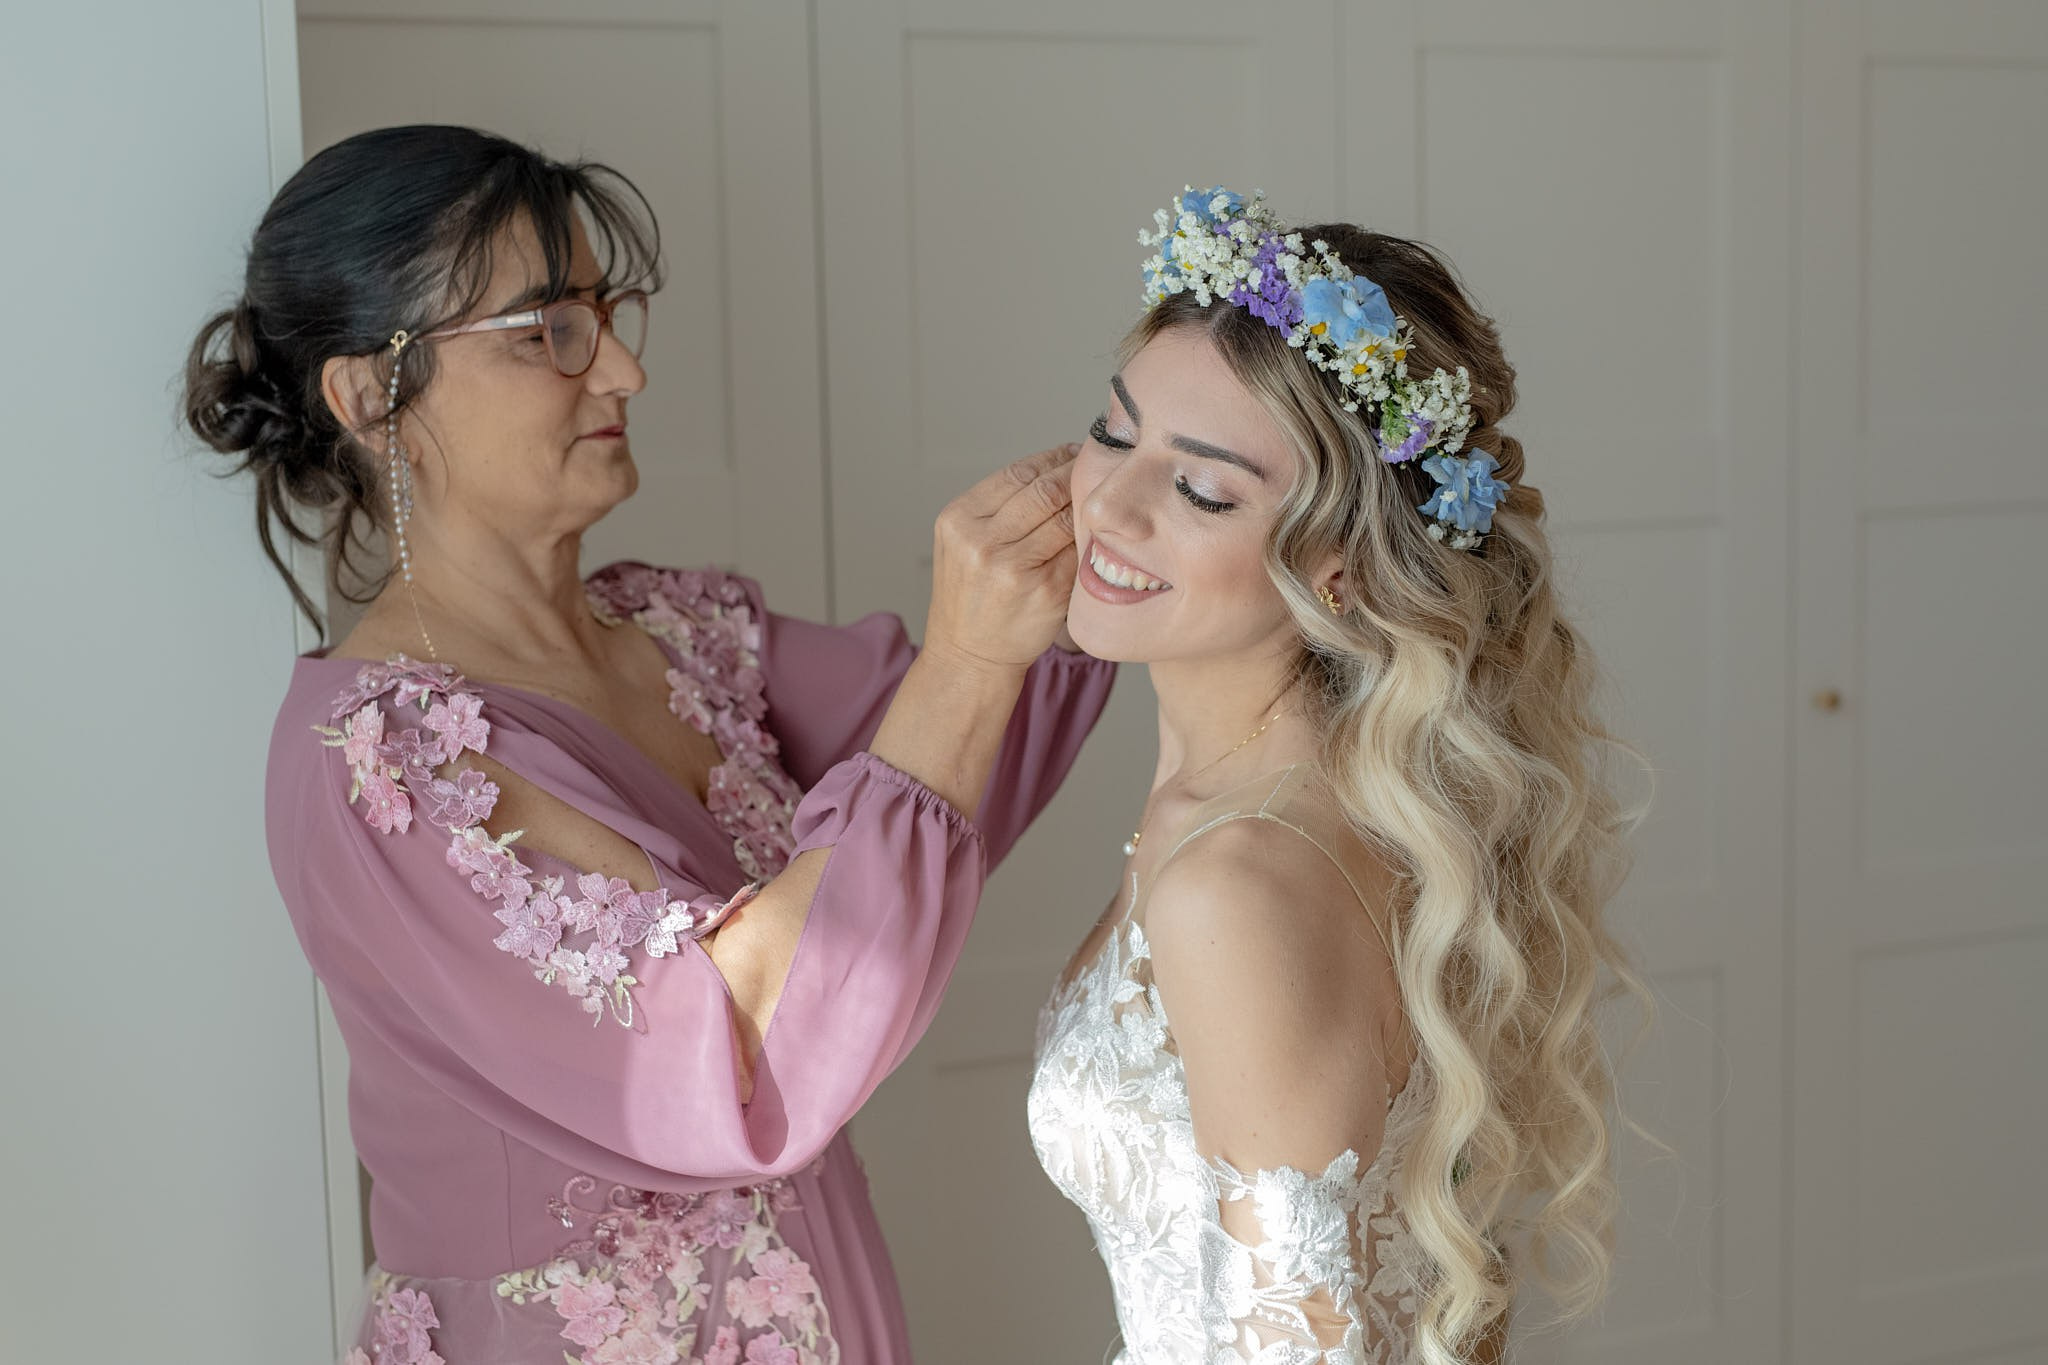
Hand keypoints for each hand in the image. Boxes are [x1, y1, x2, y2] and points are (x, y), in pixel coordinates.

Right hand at [923, 444, 1079, 669]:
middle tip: (1098, 470)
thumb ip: (998, 507)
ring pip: (1066, 519)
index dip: (1053, 457)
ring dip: (1088, 506)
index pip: (1018, 473)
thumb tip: (1056, 464)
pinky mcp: (1046, 592)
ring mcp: (1014, 569)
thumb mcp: (963, 542)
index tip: (1074, 452)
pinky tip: (1099, 534)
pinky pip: (1077, 552)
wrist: (969, 655)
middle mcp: (982, 542)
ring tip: (1101, 500)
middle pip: (1045, 491)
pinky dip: (1090, 540)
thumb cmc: (972, 595)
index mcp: (959, 520)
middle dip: (1076, 475)